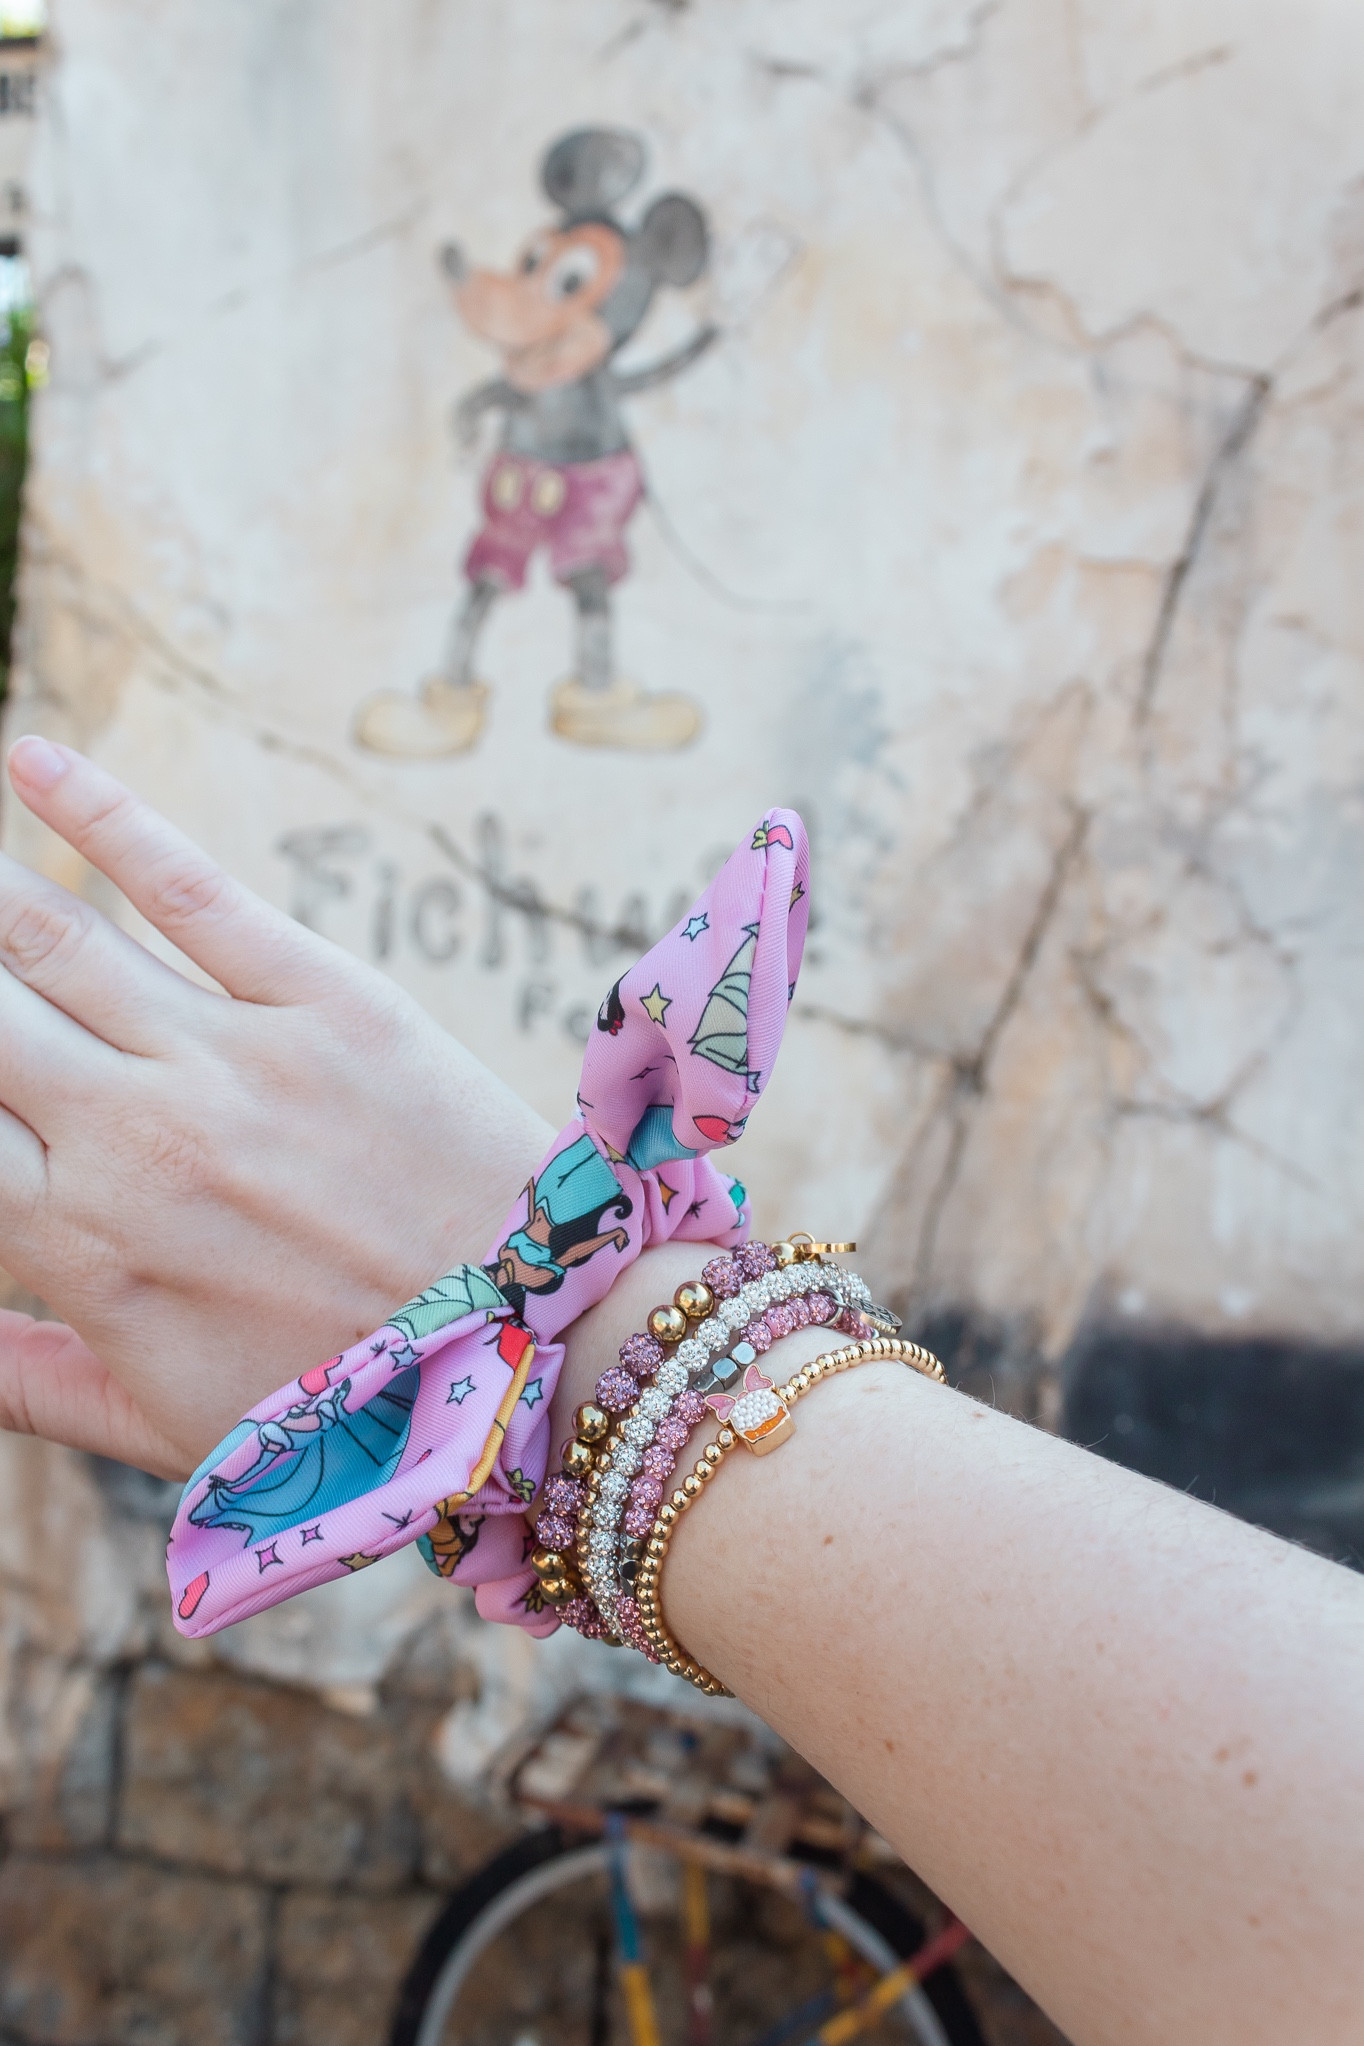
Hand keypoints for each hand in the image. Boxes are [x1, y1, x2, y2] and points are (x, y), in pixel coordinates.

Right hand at [0, 739, 550, 1477]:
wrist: (534, 1341)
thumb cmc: (343, 1400)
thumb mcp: (165, 1424)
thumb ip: (28, 1386)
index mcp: (80, 1246)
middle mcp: (132, 1139)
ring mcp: (227, 1059)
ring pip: (50, 939)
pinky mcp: (324, 1000)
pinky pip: (188, 887)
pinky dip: (98, 814)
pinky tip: (32, 759)